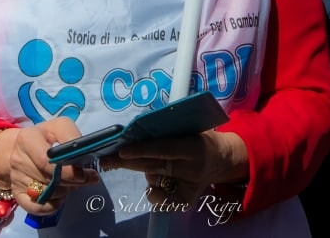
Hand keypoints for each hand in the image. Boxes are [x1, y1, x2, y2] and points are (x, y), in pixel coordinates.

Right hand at [0, 119, 99, 215]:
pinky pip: (37, 207)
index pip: (49, 159)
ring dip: (64, 191)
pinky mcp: (17, 193)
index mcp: (28, 138)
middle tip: (84, 179)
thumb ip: (74, 142)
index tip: (86, 171)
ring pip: (46, 193)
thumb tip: (88, 170)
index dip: (70, 168)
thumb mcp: (60, 129)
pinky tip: (59, 196)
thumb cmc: (45, 138)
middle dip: (72, 180)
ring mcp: (16, 177)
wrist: (20, 148)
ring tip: (70, 182)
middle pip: (49, 178)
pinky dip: (52, 206)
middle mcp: (18, 158)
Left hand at [101, 130, 247, 204]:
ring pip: (155, 180)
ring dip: (144, 171)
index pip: (163, 148)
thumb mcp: (191, 127)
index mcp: (193, 146)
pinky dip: (153, 194)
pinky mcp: (188, 200)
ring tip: (150, 163)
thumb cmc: (201, 138)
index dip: (141, 149)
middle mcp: (192, 167)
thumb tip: (136, 130)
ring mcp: (190, 185)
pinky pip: (163, 201)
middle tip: (105, 160)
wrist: (223, 159)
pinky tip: (154, 188)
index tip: (121, 150)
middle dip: (127, 163)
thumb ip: (169, 129)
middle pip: (153, 166)